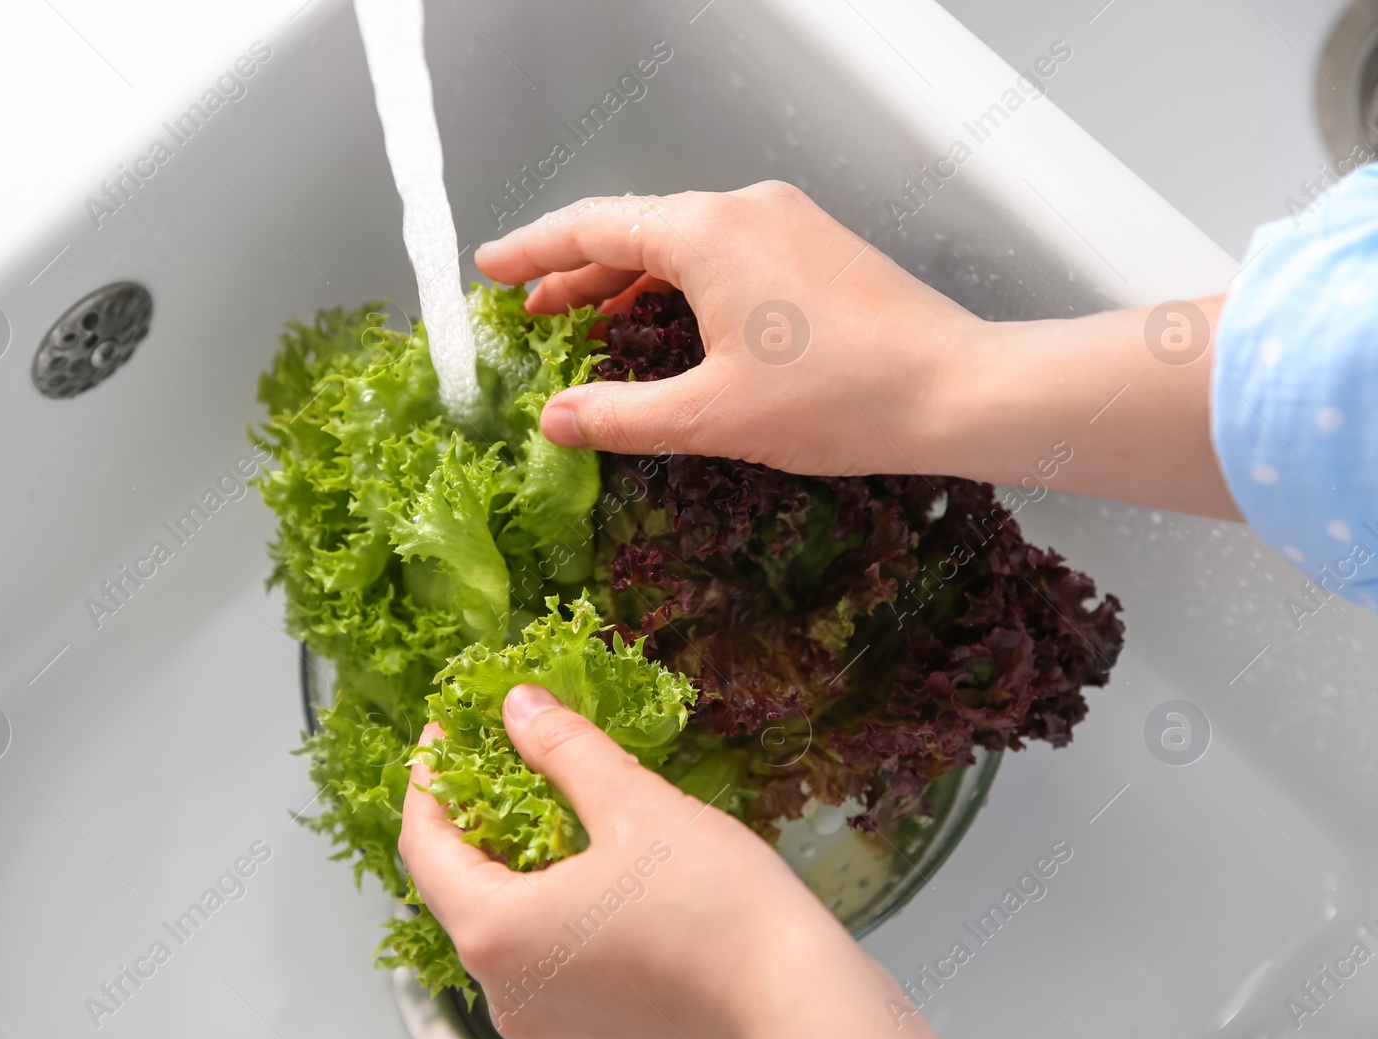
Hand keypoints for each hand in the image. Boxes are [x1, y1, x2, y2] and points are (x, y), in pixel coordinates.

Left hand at [399, 684, 960, 1038]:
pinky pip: (551, 969)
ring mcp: (549, 1029)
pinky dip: (558, 920)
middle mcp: (508, 994)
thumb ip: (563, 750)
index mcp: (497, 934)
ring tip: (558, 813)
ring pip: (509, 933)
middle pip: (462, 891)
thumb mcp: (634, 805)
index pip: (425, 845)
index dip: (430, 780)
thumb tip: (520, 708)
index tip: (445, 734)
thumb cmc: (718, 913)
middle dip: (476, 821)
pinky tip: (599, 881)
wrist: (797, 1004)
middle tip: (501, 761)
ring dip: (520, 870)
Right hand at [474, 181, 1239, 519]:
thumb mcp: (710, 417)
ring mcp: (786, 220)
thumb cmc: (838, 399)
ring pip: (681, 240)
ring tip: (586, 324)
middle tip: (529, 312)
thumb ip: (619, 416)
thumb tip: (555, 420)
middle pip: (634, 228)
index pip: (591, 226)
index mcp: (706, 233)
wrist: (958, 390)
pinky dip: (680, 283)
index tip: (491, 270)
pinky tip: (667, 325)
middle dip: (575, 271)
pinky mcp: (816, 244)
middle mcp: (744, 208)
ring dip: (628, 281)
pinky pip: (724, 251)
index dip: (532, 250)